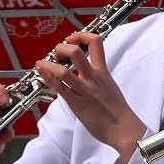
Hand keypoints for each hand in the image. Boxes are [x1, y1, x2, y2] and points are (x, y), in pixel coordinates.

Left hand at [34, 32, 145, 160]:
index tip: (72, 38)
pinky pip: (60, 88)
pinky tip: (41, 73)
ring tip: (41, 63)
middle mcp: (93, 78)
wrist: (122, 127)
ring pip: (64, 71)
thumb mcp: (110, 86)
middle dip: (62, 47)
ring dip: (49, 64)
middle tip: (57, 52)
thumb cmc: (117, 110)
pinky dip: (48, 78)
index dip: (81, 35)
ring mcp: (84, 90)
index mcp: (103, 72)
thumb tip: (84, 74)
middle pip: (76, 52)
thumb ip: (97, 78)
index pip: (96, 43)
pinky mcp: (77, 103)